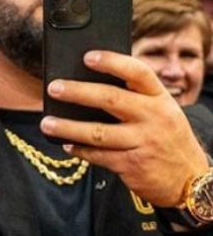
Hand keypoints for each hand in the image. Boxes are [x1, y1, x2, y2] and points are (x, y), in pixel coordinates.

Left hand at [40, 50, 208, 206]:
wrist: (189, 179)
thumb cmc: (166, 138)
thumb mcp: (162, 112)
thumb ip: (136, 99)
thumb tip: (89, 85)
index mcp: (161, 98)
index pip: (138, 73)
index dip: (112, 62)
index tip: (88, 56)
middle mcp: (154, 117)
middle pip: (111, 99)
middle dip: (78, 92)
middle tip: (54, 88)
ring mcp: (143, 141)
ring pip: (98, 132)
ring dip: (68, 127)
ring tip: (47, 123)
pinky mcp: (132, 164)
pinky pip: (98, 156)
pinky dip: (79, 150)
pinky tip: (66, 145)